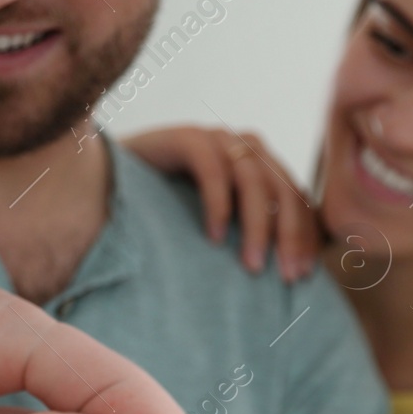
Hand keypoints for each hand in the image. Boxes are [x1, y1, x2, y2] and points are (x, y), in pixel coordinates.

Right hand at [122, 125, 321, 280]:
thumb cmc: (166, 212)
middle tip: (285, 276)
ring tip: (251, 265)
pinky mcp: (185, 137)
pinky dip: (218, 203)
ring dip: (256, 226)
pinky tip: (214, 237)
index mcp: (260, 165)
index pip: (295, 198)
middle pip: (282, 188)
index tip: (303, 275)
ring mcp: (215, 139)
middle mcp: (243, 147)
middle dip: (288, 235)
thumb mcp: (217, 226)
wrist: (108, 181)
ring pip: (253, 179)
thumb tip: (292, 274)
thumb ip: (248, 236)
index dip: (304, 235)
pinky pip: (212, 168)